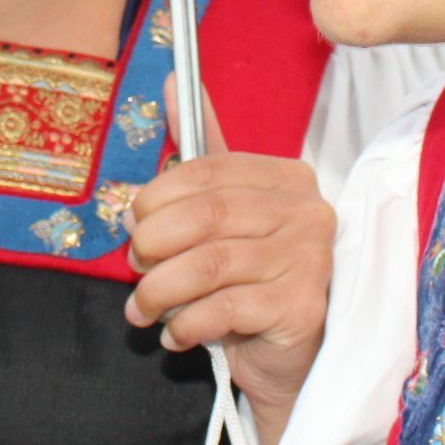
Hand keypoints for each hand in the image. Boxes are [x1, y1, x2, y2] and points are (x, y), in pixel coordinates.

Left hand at [124, 78, 337, 444]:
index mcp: (287, 177)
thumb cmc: (247, 280)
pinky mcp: (303, 308)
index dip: (158, 196)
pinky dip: (185, 323)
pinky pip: (223, 308)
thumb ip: (200, 151)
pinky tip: (175, 333)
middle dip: (153, 245)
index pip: (210, 169)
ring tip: (140, 309)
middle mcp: (308, 212)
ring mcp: (311, 260)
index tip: (133, 221)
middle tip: (133, 269)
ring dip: (159, 290)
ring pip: (208, 264)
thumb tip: (170, 83)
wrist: (285, 361)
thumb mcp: (221, 214)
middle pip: (206, 215)